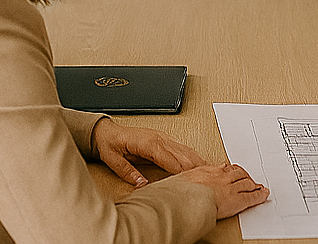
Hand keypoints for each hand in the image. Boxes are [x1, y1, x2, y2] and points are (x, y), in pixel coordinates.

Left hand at [92, 120, 206, 186]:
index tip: (192, 181)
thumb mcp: (113, 160)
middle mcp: (158, 139)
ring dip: (198, 162)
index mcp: (148, 143)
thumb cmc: (110, 144)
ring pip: (185, 151)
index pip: (171, 159)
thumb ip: (128, 172)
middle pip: (183, 155)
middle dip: (196, 167)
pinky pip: (182, 149)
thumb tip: (142, 184)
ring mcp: (163, 138)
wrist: (107, 133)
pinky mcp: (163, 140)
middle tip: (208, 180)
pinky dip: (193, 157)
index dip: (183, 171)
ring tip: (210, 174)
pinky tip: (200, 165)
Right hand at [175, 163, 269, 219]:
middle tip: (248, 177)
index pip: (223, 169)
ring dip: (253, 184)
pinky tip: (263, 195)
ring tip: (257, 185)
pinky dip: (259, 195)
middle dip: (244, 176)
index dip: (230, 170)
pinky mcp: (238, 200)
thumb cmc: (184, 192)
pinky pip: (252, 196)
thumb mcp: (181, 180)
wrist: (192, 199)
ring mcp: (232, 188)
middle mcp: (223, 177)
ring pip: (247, 183)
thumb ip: (186, 178)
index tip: (231, 170)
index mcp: (209, 172)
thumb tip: (180, 179)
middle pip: (238, 174)